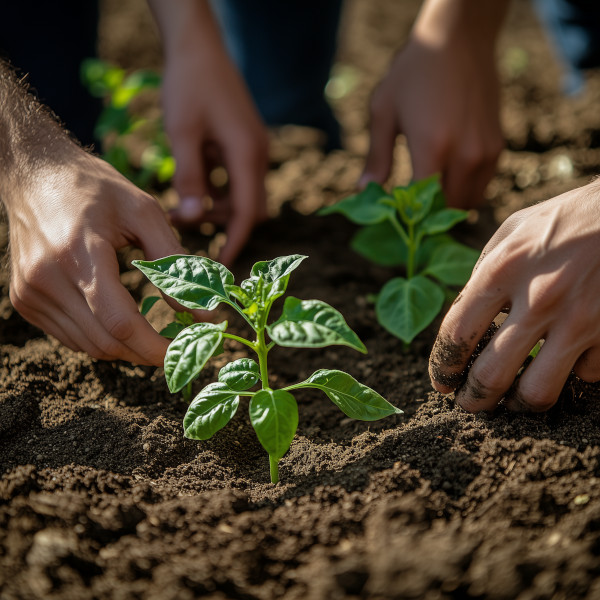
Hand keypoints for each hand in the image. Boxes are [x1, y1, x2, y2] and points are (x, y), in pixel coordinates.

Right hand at [7, 152, 188, 365]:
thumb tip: (206, 312)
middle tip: (177, 348)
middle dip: (146, 353)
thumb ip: (174, 262)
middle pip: (106, 341)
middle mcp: (48, 279)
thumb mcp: (144, 212)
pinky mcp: (24, 300)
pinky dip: (101, 339)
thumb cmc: (96, 188)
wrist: (36, 175)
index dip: (155, 347)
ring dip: (126, 349)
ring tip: (153, 336)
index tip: (185, 353)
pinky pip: (71, 337)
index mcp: (79, 253)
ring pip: (89, 346)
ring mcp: (31, 293)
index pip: (120, 323)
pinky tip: (120, 323)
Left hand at [152, 0, 268, 266]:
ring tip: (180, 208)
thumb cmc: (190, 84)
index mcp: (248, 155)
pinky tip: (190, 185)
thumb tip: (194, 219)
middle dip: (223, 226)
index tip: (221, 267)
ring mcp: (251, 148)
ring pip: (240, 194)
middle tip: (189, 233)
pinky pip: (234, 178)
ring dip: (215, 207)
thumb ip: (190, 179)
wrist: (199, 45)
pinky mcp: (242, 142)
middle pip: (249, 208)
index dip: (235, 242)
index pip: (248, 213)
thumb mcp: (182, 133)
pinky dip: (215, 189)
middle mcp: (256, 155)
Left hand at [360, 1, 505, 208]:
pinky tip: (446, 177)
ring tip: (427, 195)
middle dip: (427, 216)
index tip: (394, 217)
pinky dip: (464, 190)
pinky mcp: (497, 146)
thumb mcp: (384, 112)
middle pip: (447, 210)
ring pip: (468, 203)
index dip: (407, 217)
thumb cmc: (413, 73)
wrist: (459, 38)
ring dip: (448, 205)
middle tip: (409, 211)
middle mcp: (465, 155)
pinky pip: (481, 186)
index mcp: (433, 148)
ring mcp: (485, 152)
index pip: (422, 206)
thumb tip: (364, 191)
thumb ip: (376, 157)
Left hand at [429, 181, 599, 411]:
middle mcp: (539, 299)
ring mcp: (581, 319)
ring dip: (519, 405)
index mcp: (503, 269)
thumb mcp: (514, 229)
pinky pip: (587, 375)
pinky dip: (574, 375)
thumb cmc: (567, 217)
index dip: (442, 367)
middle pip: (491, 375)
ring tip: (511, 402)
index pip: (456, 334)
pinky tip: (566, 366)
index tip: (441, 382)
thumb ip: (484, 271)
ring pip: (538, 391)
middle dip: (473, 400)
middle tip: (469, 404)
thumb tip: (467, 316)